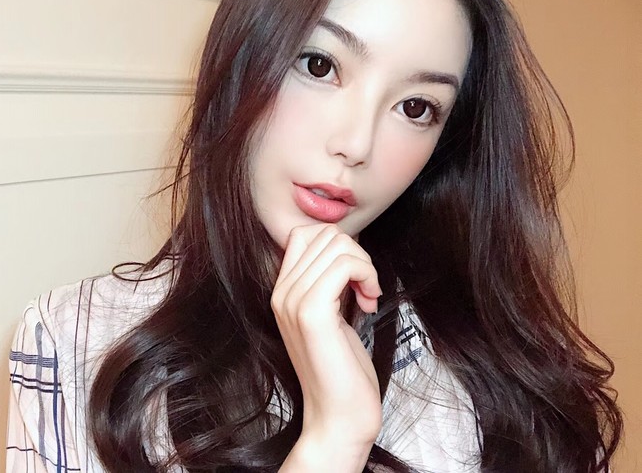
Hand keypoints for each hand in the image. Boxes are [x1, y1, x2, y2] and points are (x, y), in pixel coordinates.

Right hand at [271, 224, 382, 453]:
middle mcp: (281, 293)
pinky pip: (344, 265)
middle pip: (324, 235)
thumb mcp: (331, 316)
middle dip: (357, 254)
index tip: (354, 277)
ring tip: (368, 295)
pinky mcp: (312, 313)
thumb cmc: (341, 370)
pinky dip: (367, 275)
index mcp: (282, 292)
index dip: (338, 245)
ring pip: (338, 245)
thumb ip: (328, 283)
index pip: (304, 234)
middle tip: (366, 288)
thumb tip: (346, 249)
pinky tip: (370, 301)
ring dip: (365, 265)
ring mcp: (293, 302)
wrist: (338, 417)